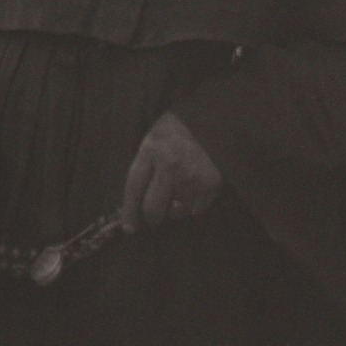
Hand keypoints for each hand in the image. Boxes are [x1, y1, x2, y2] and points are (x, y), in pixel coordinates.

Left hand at [121, 111, 221, 232]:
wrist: (217, 118)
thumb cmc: (182, 127)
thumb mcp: (156, 136)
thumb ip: (146, 162)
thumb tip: (136, 199)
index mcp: (153, 149)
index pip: (134, 187)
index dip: (129, 210)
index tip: (129, 227)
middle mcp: (170, 166)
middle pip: (153, 208)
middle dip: (152, 217)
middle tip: (154, 216)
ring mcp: (192, 177)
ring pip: (176, 212)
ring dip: (175, 209)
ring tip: (180, 192)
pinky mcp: (211, 185)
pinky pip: (196, 210)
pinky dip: (194, 205)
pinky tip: (195, 189)